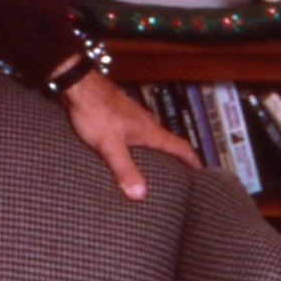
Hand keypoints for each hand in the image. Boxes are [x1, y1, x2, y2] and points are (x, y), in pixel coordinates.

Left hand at [64, 73, 197, 199]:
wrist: (79, 87)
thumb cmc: (95, 111)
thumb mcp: (110, 145)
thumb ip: (124, 169)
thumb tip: (139, 194)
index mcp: (150, 131)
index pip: (180, 147)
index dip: (192, 160)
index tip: (200, 171)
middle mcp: (146, 122)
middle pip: (167, 142)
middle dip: (174, 158)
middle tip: (178, 173)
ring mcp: (132, 117)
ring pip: (149, 137)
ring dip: (154, 150)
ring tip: (152, 166)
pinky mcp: (118, 114)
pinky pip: (133, 133)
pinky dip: (136, 145)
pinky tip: (125, 151)